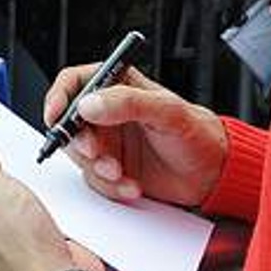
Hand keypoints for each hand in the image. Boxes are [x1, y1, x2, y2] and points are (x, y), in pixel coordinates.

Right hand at [44, 62, 227, 206]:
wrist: (213, 174)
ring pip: (80, 156)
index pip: (75, 83)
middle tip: (96, 153)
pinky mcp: (113, 169)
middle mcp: (109, 114)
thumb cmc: (198, 134)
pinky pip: (95, 180)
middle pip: (70, 123)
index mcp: (118, 87)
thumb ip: (127, 102)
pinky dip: (110, 187)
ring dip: (97, 168)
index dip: (59, 98)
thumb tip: (89, 103)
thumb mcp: (166, 111)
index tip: (57, 116)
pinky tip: (132, 185)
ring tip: (122, 172)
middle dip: (80, 143)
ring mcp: (109, 142)